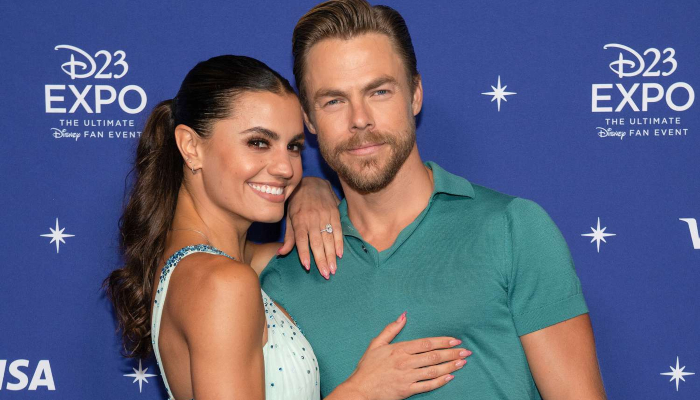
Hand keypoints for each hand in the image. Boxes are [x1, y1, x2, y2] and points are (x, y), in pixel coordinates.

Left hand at [279, 177, 341, 278]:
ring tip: (333, 269)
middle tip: (325, 274)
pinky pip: (338, 230)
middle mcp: (312, 219)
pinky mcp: (334, 213)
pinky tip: (340, 254)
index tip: (307, 266)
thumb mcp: (289, 217)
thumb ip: (288, 237)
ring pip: (328, 239)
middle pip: (317, 243)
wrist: (312, 182)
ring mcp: (324, 216)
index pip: (301, 240)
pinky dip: (340, 243)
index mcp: (299, 221)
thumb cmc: (297, 202)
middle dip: (321, 260)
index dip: (304, 254)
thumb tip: (281, 254)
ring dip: (332, 256)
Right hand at [339, 313, 470, 399]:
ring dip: (450, 366)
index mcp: (399, 349)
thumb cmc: (367, 367)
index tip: (455, 340)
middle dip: (452, 353)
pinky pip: (428, 385)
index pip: (426, 343)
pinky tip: (450, 377)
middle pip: (434, 356)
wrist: (360, 389)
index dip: (443, 341)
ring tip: (462, 362)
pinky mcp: (407, 390)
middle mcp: (405, 362)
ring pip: (434, 370)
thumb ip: (391, 329)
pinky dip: (440, 381)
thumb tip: (403, 315)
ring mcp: (407, 376)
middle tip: (466, 351)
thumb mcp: (376, 344)